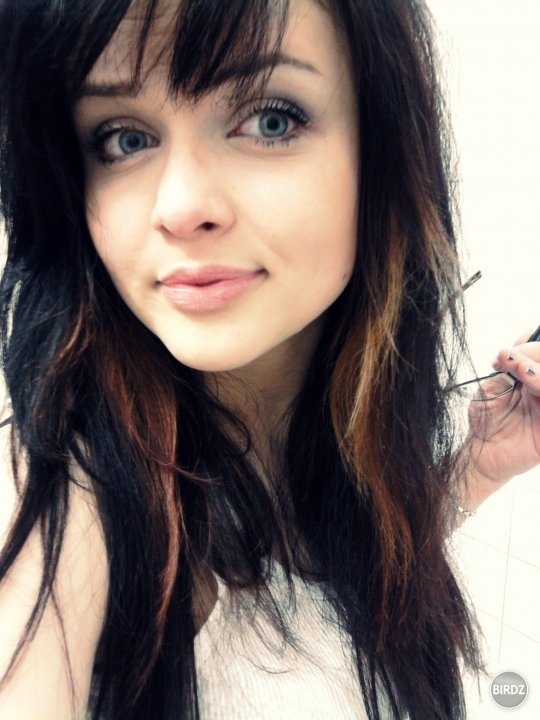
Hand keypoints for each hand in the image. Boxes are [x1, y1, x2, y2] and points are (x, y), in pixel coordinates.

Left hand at [466, 334, 539, 497]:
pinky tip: (526, 378)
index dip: (532, 349)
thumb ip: (512, 362)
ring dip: (538, 370)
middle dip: (535, 355)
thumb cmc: (485, 420)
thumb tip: (526, 332)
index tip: (507, 351)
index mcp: (538, 383)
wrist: (478, 453)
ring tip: (516, 367)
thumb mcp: (495, 384)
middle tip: (510, 356)